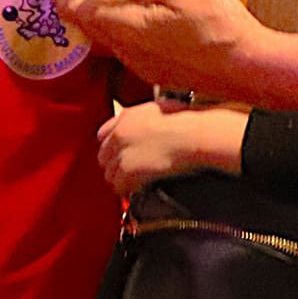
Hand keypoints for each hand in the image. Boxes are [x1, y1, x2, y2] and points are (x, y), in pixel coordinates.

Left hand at [53, 0, 271, 104]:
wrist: (249, 69)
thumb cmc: (219, 27)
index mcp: (124, 28)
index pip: (72, 7)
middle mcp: (124, 51)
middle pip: (84, 23)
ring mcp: (139, 65)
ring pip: (104, 36)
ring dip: (98, 11)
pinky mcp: (155, 71)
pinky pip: (124, 46)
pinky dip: (119, 25)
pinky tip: (140, 11)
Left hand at [98, 100, 247, 197]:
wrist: (193, 135)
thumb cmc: (187, 122)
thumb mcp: (162, 108)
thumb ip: (146, 116)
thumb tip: (151, 121)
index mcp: (126, 117)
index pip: (103, 134)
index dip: (110, 146)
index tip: (115, 154)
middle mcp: (119, 134)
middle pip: (103, 156)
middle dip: (114, 165)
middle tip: (125, 173)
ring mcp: (121, 153)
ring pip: (109, 174)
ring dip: (120, 180)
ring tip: (131, 185)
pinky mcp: (128, 170)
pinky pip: (119, 186)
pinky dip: (126, 190)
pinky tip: (135, 190)